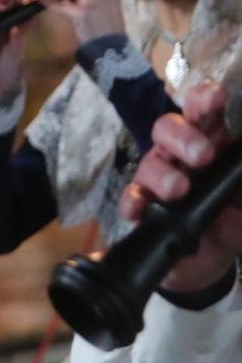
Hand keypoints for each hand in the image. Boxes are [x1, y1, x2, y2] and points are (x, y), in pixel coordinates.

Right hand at [122, 82, 241, 295]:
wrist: (210, 263)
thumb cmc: (232, 220)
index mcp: (210, 144)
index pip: (202, 113)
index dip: (203, 100)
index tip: (213, 99)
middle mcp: (179, 156)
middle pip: (167, 129)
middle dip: (183, 137)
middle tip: (203, 155)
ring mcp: (157, 181)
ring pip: (149, 163)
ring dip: (163, 174)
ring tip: (179, 190)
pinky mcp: (143, 209)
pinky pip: (130, 199)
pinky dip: (134, 202)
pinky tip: (141, 208)